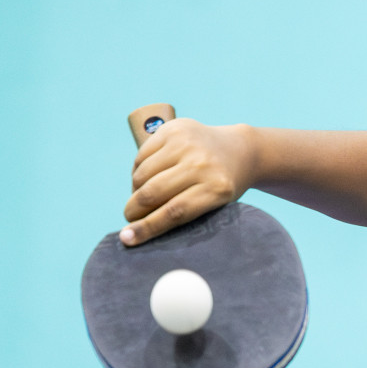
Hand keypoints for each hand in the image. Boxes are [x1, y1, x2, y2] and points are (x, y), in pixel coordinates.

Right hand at [121, 120, 256, 245]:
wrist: (240, 150)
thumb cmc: (222, 186)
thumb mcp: (215, 204)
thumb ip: (184, 214)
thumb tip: (136, 232)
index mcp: (218, 189)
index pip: (174, 212)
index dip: (147, 227)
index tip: (127, 238)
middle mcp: (202, 164)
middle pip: (152, 194)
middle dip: (134, 210)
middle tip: (130, 217)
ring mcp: (187, 143)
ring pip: (142, 175)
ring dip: (136, 191)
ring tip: (144, 196)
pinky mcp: (173, 129)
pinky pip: (141, 157)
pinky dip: (138, 172)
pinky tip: (148, 177)